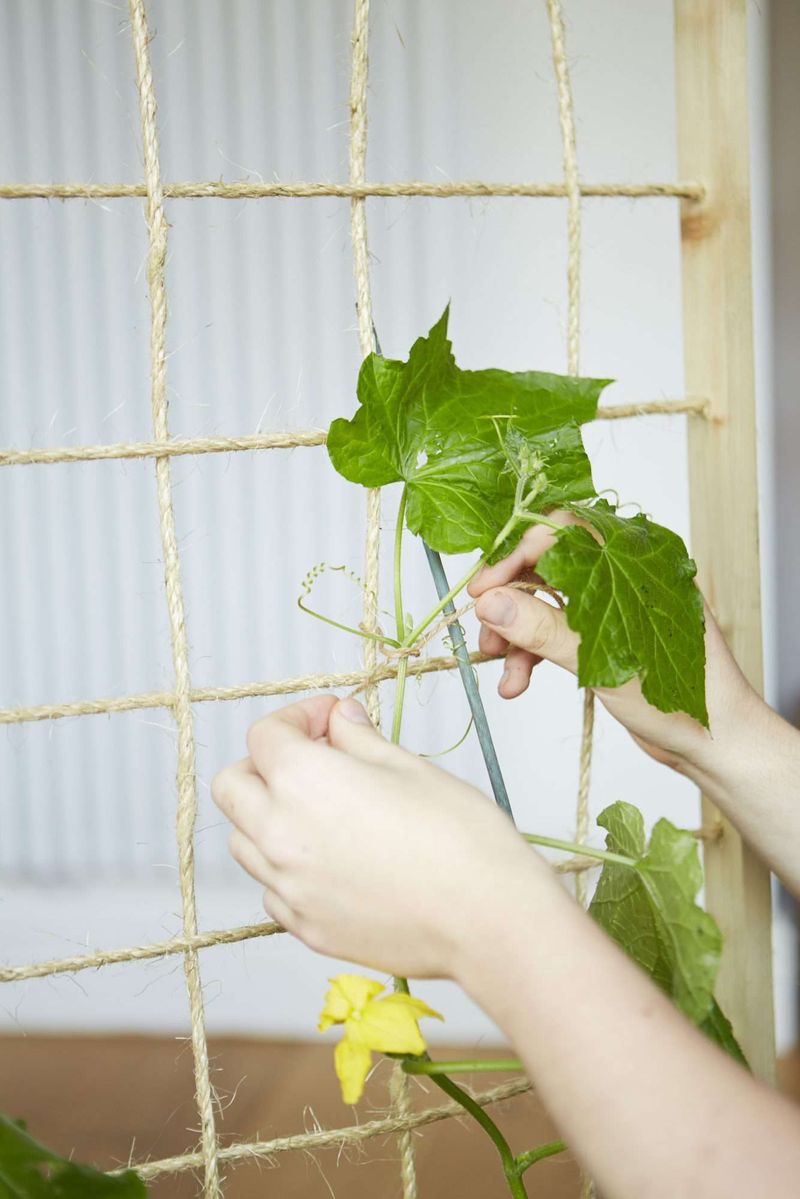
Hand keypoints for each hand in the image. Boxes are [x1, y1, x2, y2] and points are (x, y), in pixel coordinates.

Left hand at [211, 695, 545, 978]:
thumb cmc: (458, 834)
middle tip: (313, 760)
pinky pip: (273, 889)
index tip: (331, 718)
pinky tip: (334, 861)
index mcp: (302, 781)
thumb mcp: (408, 766)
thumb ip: (359, 739)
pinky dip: (288, 868)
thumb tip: (340, 719)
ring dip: (268, 816)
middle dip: (263, 764)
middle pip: (232, 786)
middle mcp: (279, 834)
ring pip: (243, 841)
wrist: (486, 917)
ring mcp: (288, 887)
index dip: (298, 717)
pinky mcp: (305, 927)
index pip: (264, 735)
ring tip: (322, 813)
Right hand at [468, 512, 760, 778]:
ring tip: (500, 666)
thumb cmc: (686, 697)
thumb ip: (545, 630)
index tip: (484, 590)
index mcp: (638, 560)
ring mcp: (613, 606)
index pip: (564, 533)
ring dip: (516, 632)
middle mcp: (625, 575)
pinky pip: (555, 631)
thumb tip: (492, 604)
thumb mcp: (607, 661)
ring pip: (547, 601)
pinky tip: (517, 682)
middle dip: (510, 600)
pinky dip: (532, 653)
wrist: (716, 743)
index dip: (517, 556)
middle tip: (483, 629)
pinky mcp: (605, 636)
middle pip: (548, 567)